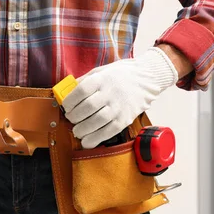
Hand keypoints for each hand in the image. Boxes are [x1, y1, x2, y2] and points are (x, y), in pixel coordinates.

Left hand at [63, 47, 178, 148]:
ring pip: (96, 121)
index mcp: (101, 79)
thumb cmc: (120, 75)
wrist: (148, 78)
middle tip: (72, 119)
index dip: (69, 102)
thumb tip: (66, 93)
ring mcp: (119, 107)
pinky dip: (95, 139)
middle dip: (74, 117)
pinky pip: (109, 132)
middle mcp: (110, 93)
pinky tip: (87, 141)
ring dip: (82, 129)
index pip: (81, 91)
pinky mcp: (125, 119)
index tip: (66, 107)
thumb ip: (83, 81)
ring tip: (77, 131)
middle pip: (87, 108)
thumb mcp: (100, 71)